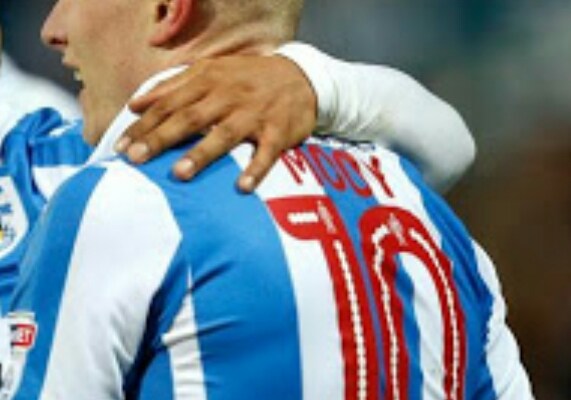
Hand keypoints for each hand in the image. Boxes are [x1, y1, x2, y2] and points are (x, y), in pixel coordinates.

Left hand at [115, 55, 316, 191]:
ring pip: (225, 135)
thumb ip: (172, 85)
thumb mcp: (210, 71)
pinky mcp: (278, 131)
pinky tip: (242, 186)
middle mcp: (228, 96)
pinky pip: (266, 153)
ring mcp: (254, 115)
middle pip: (190, 118)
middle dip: (161, 138)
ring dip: (202, 154)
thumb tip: (136, 104)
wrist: (299, 76)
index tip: (120, 146)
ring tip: (179, 174)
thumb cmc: (247, 78)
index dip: (144, 125)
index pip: (169, 103)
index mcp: (208, 80)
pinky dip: (256, 169)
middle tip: (136, 159)